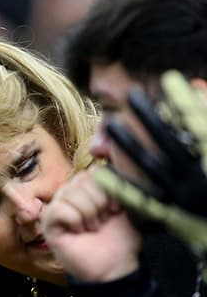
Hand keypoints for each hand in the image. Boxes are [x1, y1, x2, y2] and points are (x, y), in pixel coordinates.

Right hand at [42, 170, 140, 281]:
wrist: (113, 267)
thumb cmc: (120, 239)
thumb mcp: (126, 206)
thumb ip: (119, 184)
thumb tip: (113, 164)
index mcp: (87, 189)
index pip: (94, 171)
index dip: (109, 190)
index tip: (116, 209)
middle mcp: (70, 195)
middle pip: (83, 180)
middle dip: (99, 202)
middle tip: (102, 221)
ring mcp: (57, 208)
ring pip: (72, 193)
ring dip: (89, 214)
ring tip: (92, 227)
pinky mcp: (48, 223)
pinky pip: (61, 209)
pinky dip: (75, 221)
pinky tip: (79, 231)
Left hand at [95, 71, 206, 258]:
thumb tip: (198, 84)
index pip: (201, 127)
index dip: (186, 103)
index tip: (170, 78)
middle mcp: (200, 180)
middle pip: (172, 142)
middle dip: (151, 118)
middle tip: (132, 94)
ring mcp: (184, 199)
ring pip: (152, 168)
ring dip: (130, 146)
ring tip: (111, 124)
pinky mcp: (170, 219)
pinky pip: (142, 202)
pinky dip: (122, 188)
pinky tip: (100, 174)